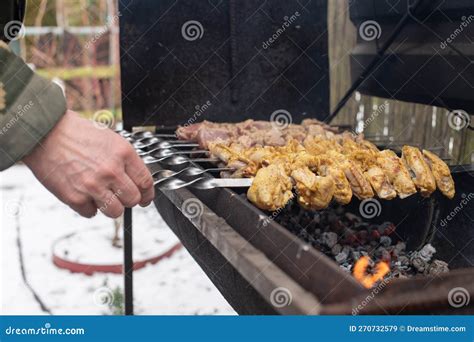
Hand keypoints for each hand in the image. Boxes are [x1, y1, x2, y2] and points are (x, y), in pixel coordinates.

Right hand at [23, 110, 154, 217]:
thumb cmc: (76, 134)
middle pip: (133, 199)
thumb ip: (125, 160)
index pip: (146, 182)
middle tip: (121, 195)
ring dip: (111, 206)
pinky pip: (91, 213)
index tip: (146, 198)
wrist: (44, 133)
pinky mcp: (75, 198)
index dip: (148, 194)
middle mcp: (111, 171)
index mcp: (123, 154)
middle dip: (129, 199)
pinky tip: (84, 194)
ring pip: (116, 211)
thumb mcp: (110, 139)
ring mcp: (93, 186)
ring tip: (102, 195)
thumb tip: (137, 180)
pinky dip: (89, 207)